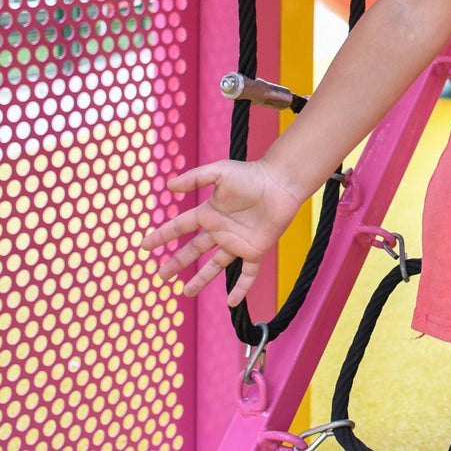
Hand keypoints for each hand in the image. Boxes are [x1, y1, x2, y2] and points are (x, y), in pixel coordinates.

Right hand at [139, 159, 307, 306]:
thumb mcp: (219, 172)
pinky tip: (232, 302)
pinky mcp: (256, 250)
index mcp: (210, 213)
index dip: (162, 235)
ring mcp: (238, 242)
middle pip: (194, 250)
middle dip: (177, 262)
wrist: (281, 182)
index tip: (144, 246)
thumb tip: (169, 186)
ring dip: (201, 280)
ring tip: (186, 292)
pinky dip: (240, 289)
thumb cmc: (252, 174)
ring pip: (216, 266)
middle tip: (161, 275)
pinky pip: (248, 274)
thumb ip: (195, 178)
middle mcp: (221, 230)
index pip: (180, 226)